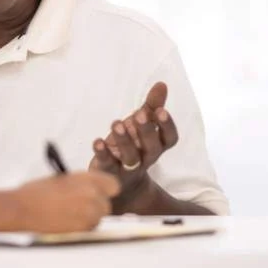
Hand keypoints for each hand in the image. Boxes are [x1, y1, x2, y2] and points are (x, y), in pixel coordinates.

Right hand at [12, 172, 120, 232]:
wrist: (23, 208)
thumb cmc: (36, 192)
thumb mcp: (62, 178)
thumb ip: (81, 183)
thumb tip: (90, 188)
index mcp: (86, 179)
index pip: (113, 185)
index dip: (105, 189)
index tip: (99, 192)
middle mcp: (91, 195)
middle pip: (107, 204)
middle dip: (97, 205)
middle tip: (81, 205)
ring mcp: (88, 214)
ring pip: (99, 218)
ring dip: (89, 216)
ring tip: (70, 213)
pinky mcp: (81, 229)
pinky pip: (89, 228)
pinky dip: (82, 226)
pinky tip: (66, 220)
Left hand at [88, 82, 178, 207]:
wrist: (121, 184)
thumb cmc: (133, 146)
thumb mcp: (141, 125)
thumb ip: (151, 105)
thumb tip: (162, 84)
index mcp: (157, 145)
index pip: (170, 139)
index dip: (167, 126)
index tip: (161, 110)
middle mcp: (146, 158)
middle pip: (152, 148)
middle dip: (147, 131)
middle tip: (139, 114)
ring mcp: (128, 168)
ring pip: (131, 158)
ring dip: (124, 141)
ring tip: (116, 124)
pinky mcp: (109, 173)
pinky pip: (108, 165)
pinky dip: (102, 154)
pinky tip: (97, 141)